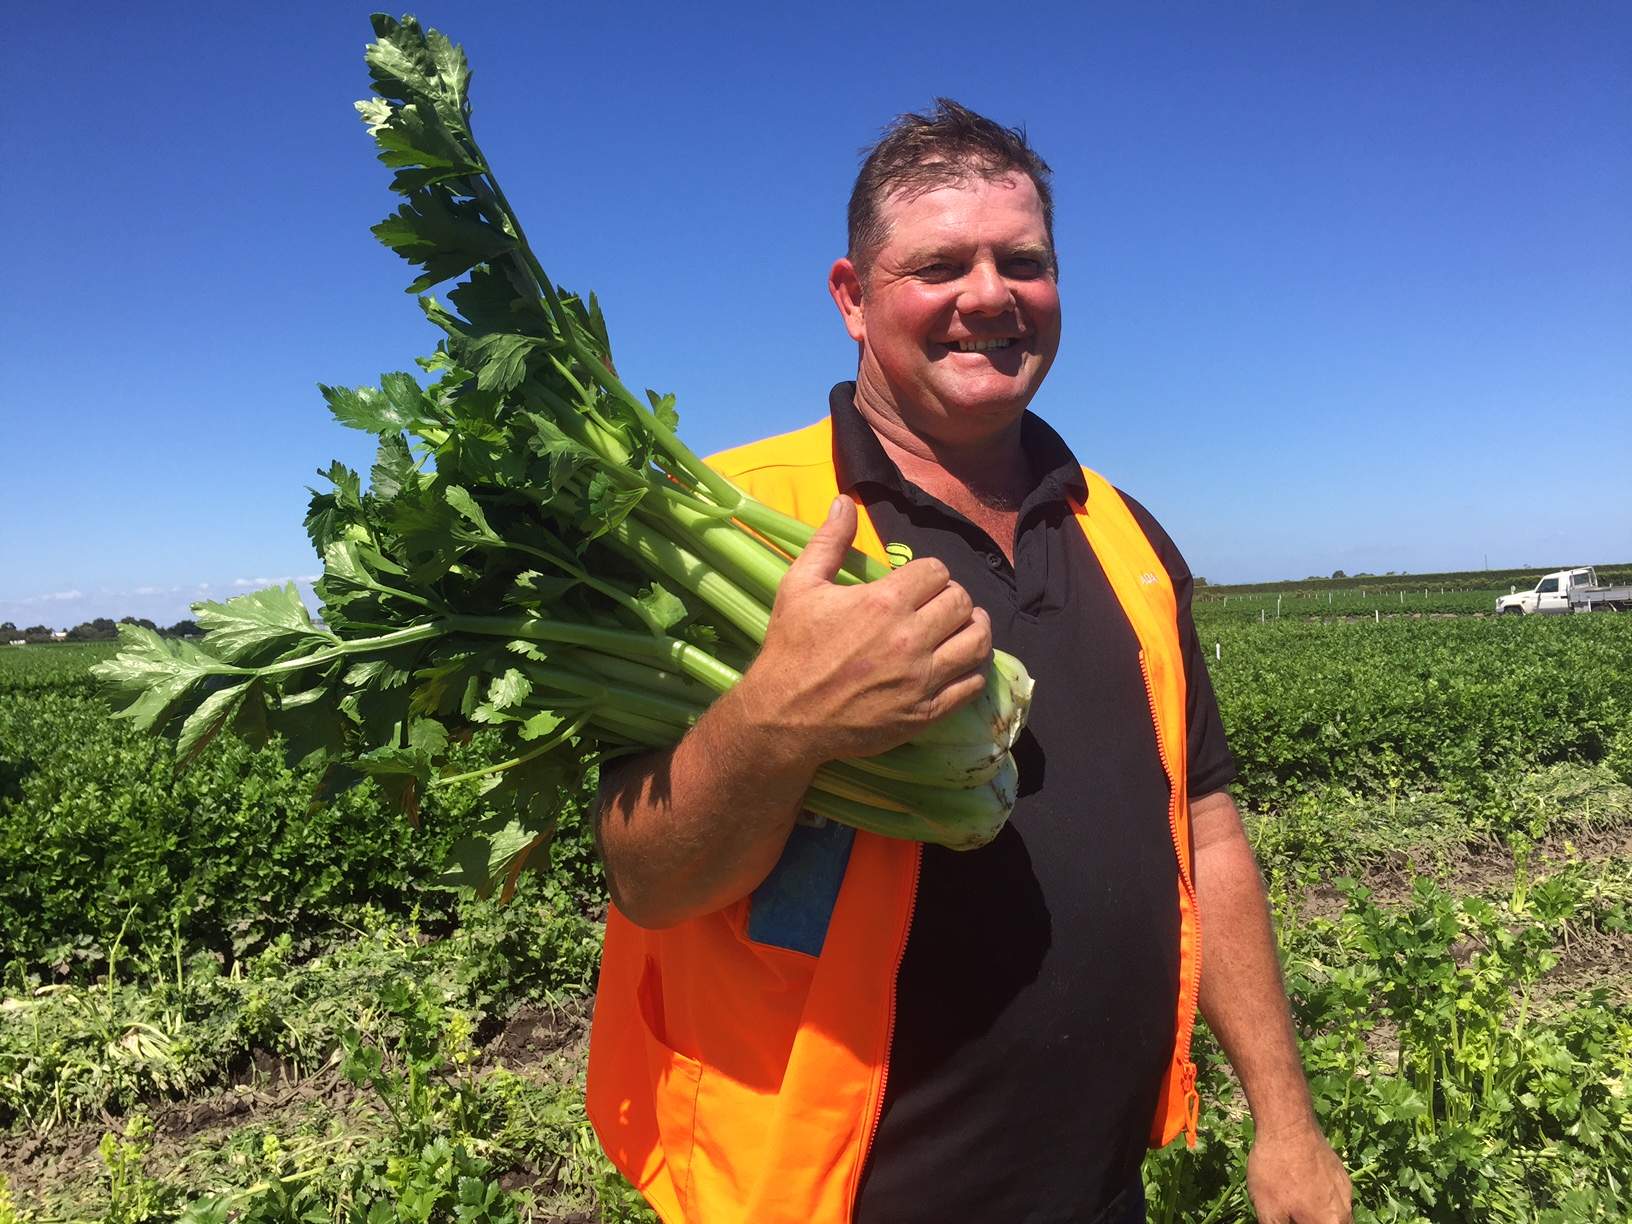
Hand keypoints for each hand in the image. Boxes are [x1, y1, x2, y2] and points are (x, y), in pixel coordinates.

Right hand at [736, 495, 990, 768]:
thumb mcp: (799, 586)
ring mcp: (922, 678)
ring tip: (960, 628)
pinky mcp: (927, 712)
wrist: (784, 716)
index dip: (929, 573)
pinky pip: (972, 685)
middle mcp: (910, 638)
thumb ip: (829, 541)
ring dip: (974, 629)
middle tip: (937, 605)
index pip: (937, 571)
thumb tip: (844, 501)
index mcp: (883, 602)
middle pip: (961, 602)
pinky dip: (973, 670)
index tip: (918, 583)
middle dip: (952, 597)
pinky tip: (958, 663)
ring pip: (978, 642)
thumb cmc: (790, 648)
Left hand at [1246, 1117, 1351, 1222]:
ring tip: (1296, 1201)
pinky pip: (1334, 1196)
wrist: (1289, 1126)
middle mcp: (1345, 1211)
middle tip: (1292, 1213)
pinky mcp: (1341, 1174)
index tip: (1288, 1217)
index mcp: (1330, 1223)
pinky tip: (1303, 1186)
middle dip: (1311, 1220)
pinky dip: (1321, 1198)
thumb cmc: (1276, 1171)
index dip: (1298, 1222)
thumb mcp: (1267, 1210)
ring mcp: (1346, 1191)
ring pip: (1335, 1214)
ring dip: (1318, 1213)